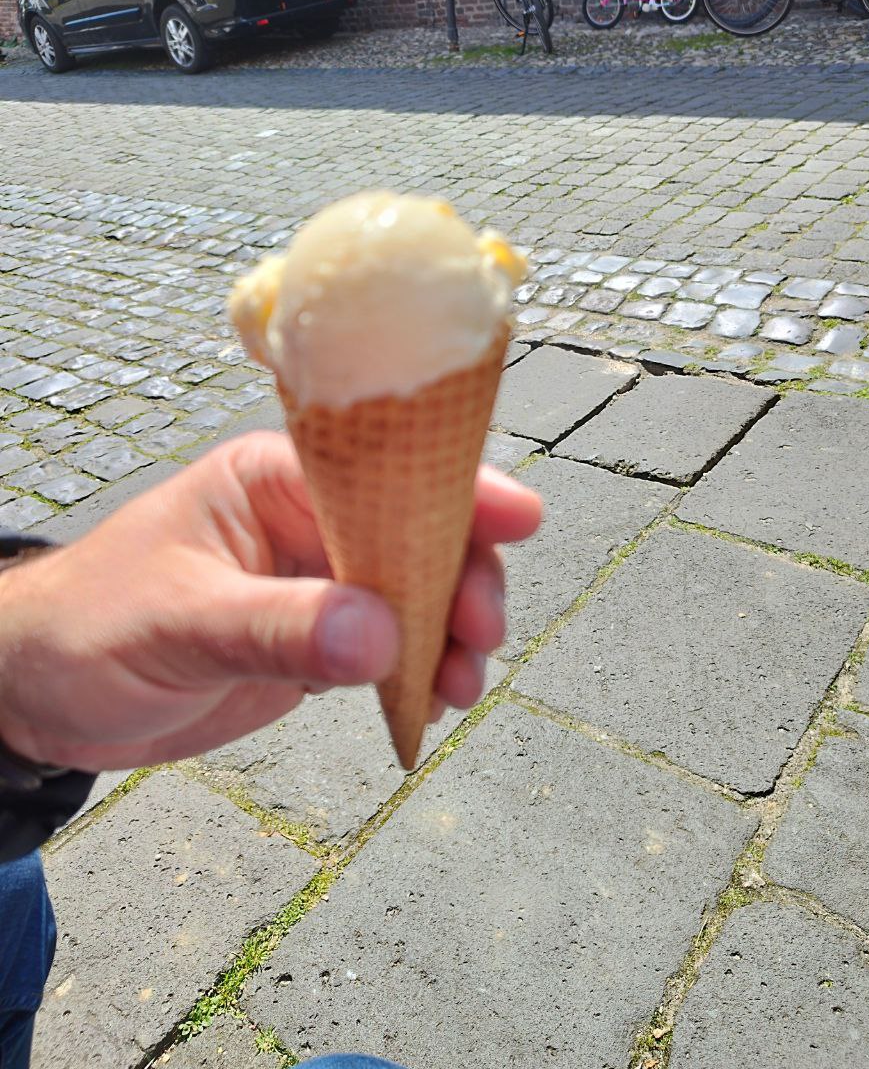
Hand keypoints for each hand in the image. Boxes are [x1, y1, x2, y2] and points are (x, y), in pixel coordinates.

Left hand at [0, 432, 540, 771]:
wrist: (44, 695)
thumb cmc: (89, 626)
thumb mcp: (179, 621)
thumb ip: (280, 627)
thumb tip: (383, 639)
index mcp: (274, 481)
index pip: (380, 471)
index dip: (456, 487)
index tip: (519, 518)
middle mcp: (308, 523)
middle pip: (417, 533)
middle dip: (462, 577)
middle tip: (481, 635)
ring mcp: (318, 583)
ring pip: (415, 595)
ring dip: (450, 634)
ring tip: (461, 685)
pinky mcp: (316, 642)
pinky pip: (389, 650)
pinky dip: (420, 673)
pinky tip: (432, 700)